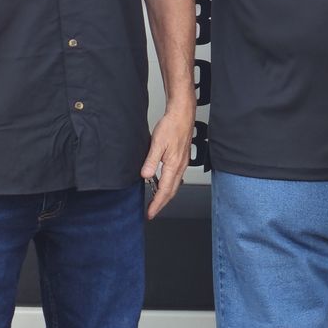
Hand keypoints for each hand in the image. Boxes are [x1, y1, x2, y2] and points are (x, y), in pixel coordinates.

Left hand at [142, 104, 194, 219]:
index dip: (157, 204)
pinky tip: (164, 183)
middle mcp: (180, 166)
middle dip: (161, 203)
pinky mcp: (182, 159)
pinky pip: (176, 177)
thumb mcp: (157, 143)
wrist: (182, 114)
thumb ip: (151, 161)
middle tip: (152, 211)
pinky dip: (169, 185)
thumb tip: (145, 176)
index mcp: (174, 165)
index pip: (164, 191)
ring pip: (174, 185)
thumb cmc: (171, 126)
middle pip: (171, 192)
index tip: (150, 212)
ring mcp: (182, 163)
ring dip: (165, 195)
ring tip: (155, 200)